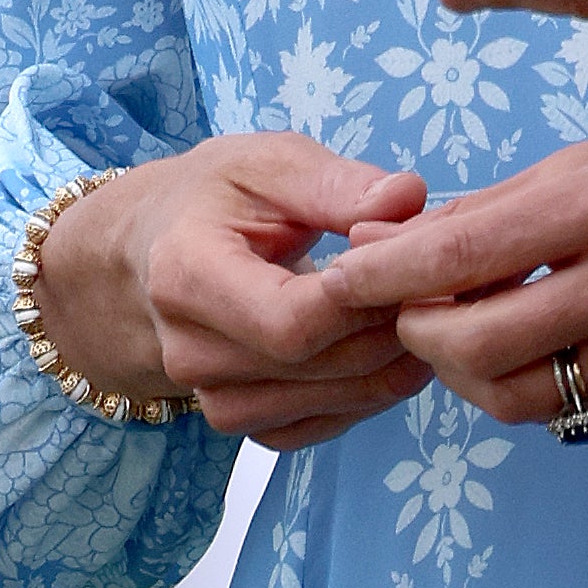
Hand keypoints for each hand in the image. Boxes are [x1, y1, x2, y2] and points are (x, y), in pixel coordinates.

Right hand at [33, 137, 435, 445]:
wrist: (149, 252)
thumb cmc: (212, 198)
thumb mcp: (267, 162)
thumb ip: (336, 184)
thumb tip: (407, 201)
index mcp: (186, 277)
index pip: (292, 320)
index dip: (365, 298)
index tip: (410, 257)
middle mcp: (190, 352)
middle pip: (317, 365)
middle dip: (393, 326)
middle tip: (439, 283)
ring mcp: (211, 397)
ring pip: (327, 402)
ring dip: (392, 364)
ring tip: (425, 311)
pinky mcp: (240, 419)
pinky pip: (319, 425)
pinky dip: (368, 394)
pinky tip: (391, 349)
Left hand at [315, 101, 587, 424]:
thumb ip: (507, 205)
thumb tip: (403, 243)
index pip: (456, 257)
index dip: (380, 278)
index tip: (339, 279)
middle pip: (472, 346)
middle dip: (416, 334)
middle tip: (403, 312)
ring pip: (518, 396)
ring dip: (469, 374)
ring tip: (463, 335)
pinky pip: (578, 408)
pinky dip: (540, 384)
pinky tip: (543, 345)